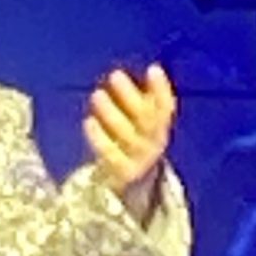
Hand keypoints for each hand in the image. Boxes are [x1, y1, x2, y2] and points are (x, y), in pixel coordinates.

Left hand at [83, 64, 176, 215]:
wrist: (128, 187)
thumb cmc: (131, 142)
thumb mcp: (141, 122)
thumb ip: (146, 99)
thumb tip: (153, 68)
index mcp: (160, 128)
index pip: (167, 108)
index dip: (162, 89)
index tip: (153, 69)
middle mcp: (154, 144)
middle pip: (147, 121)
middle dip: (131, 97)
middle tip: (115, 75)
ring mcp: (140, 160)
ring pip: (130, 137)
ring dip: (114, 115)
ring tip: (97, 94)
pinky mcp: (124, 174)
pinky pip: (112, 155)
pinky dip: (101, 138)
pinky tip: (88, 121)